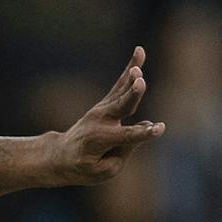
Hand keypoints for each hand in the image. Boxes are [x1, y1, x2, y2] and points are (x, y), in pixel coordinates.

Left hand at [48, 46, 165, 184]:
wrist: (62, 155)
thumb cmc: (86, 167)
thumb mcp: (106, 169)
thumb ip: (126, 148)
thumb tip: (146, 125)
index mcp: (101, 140)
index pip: (127, 137)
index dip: (144, 133)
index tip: (159, 128)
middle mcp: (101, 121)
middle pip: (121, 106)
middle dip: (132, 95)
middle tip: (140, 82)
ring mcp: (103, 109)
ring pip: (122, 89)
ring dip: (132, 74)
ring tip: (139, 57)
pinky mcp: (106, 102)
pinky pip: (120, 84)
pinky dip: (130, 68)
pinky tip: (139, 52)